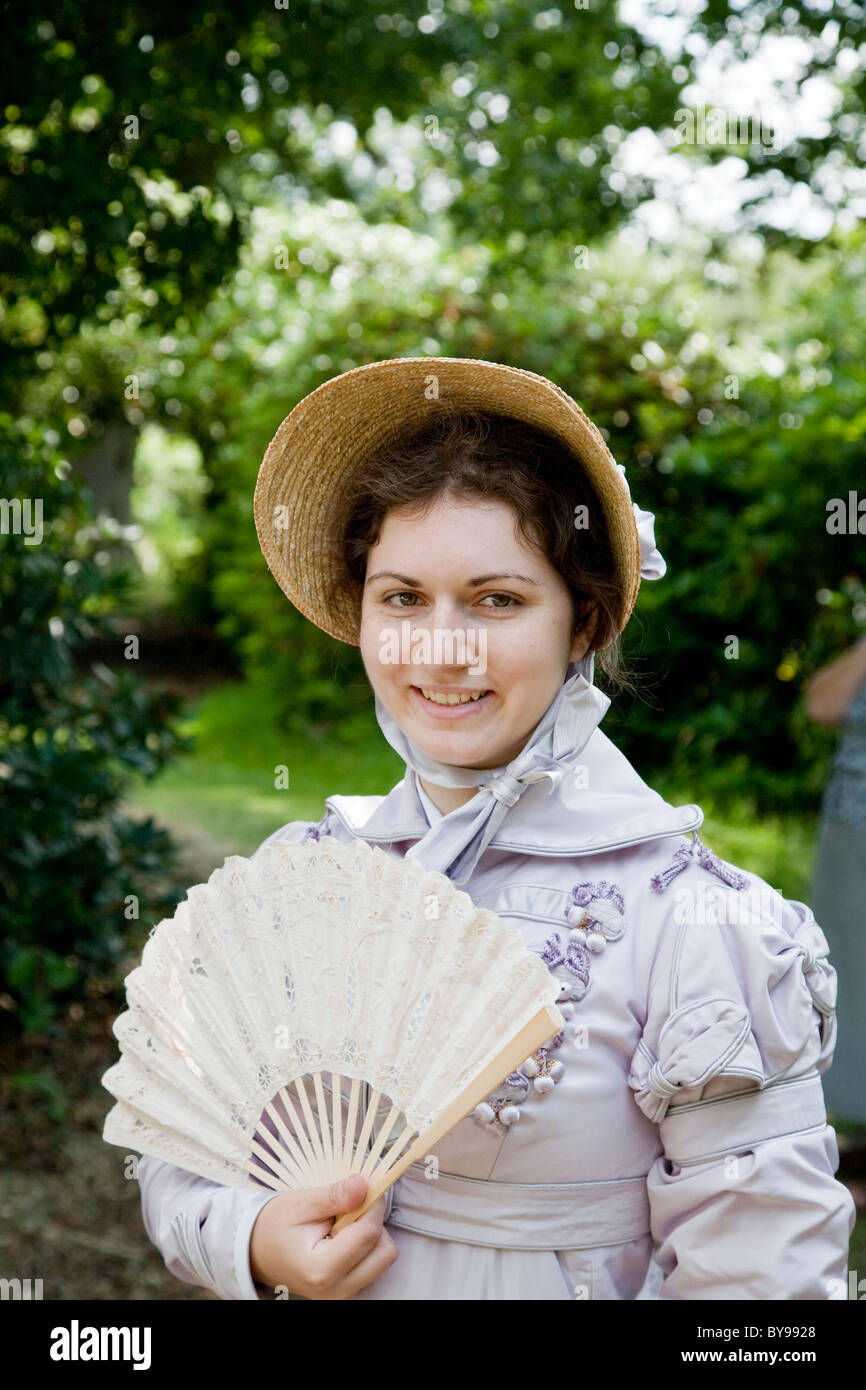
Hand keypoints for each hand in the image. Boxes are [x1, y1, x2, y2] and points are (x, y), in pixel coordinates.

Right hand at [248, 1174, 397, 1299]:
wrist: (257, 1253)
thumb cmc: (274, 1227)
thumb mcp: (300, 1204)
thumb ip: (334, 1196)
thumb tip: (364, 1185)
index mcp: (322, 1270)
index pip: (369, 1234)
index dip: (373, 1204)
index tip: (365, 1186)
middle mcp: (337, 1291)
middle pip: (384, 1251)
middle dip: (374, 1221)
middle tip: (350, 1207)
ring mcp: (344, 1295)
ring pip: (383, 1257)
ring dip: (371, 1233)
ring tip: (342, 1223)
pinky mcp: (348, 1291)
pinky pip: (374, 1263)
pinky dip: (366, 1244)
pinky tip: (343, 1235)